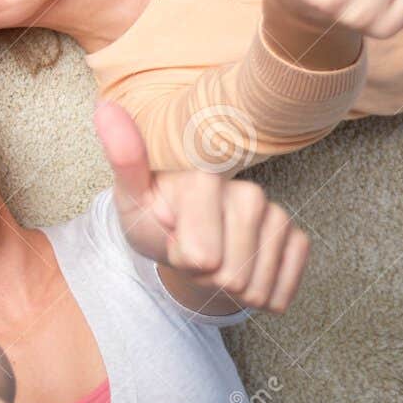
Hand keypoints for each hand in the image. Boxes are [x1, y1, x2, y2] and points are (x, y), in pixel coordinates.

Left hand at [96, 102, 309, 312]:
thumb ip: (124, 158)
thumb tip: (105, 107)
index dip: (182, 258)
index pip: (203, 256)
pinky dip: (257, 295)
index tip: (172, 234)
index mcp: (207, 177)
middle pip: (230, 276)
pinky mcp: (297, 239)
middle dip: (204, 276)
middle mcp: (249, 192)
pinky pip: (283, 292)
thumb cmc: (153, 215)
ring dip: (227, 288)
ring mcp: (277, 216)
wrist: (183, 238)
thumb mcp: (130, 196)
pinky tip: (239, 269)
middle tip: (190, 250)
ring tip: (212, 258)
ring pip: (256, 288)